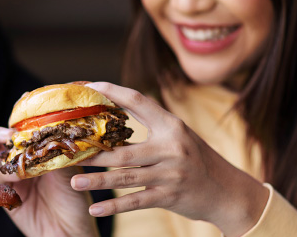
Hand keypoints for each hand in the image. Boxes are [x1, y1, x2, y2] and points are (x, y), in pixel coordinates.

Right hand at [0, 127, 98, 236]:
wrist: (69, 231)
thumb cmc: (75, 201)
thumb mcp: (72, 171)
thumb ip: (57, 152)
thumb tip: (50, 131)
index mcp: (39, 152)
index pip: (24, 131)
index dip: (20, 124)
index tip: (23, 124)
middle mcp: (24, 162)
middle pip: (0, 141)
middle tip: (9, 135)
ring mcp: (14, 178)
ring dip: (5, 157)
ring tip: (18, 163)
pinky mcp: (6, 194)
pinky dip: (4, 176)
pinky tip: (18, 181)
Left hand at [71, 82, 268, 236]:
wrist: (227, 191)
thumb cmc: (197, 159)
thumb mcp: (179, 135)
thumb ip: (151, 124)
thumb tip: (114, 109)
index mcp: (172, 125)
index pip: (138, 101)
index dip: (112, 92)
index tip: (88, 87)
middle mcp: (171, 147)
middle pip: (123, 150)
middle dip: (94, 153)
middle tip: (69, 152)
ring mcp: (170, 173)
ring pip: (125, 177)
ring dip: (97, 181)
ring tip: (74, 180)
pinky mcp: (169, 196)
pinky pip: (136, 201)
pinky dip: (114, 207)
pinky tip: (96, 208)